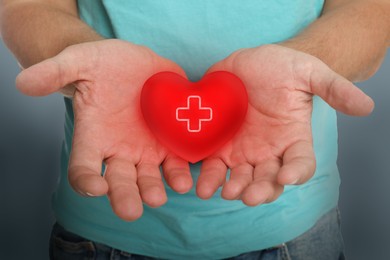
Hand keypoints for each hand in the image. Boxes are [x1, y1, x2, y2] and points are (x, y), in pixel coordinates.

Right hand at [16, 39, 192, 219]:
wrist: (133, 64)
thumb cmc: (102, 65)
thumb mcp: (78, 61)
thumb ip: (54, 72)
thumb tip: (23, 83)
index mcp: (93, 138)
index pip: (83, 168)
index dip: (87, 180)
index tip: (95, 186)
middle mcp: (119, 151)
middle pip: (119, 182)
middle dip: (125, 196)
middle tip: (132, 210)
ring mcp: (146, 150)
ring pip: (150, 177)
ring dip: (155, 189)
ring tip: (161, 196)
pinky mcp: (170, 142)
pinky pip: (176, 161)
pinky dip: (180, 171)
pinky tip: (186, 178)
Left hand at [196, 44, 373, 204]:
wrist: (250, 64)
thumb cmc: (282, 67)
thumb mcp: (309, 72)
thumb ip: (334, 88)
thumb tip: (367, 106)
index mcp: (293, 138)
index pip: (301, 163)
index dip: (297, 172)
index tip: (288, 176)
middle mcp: (269, 151)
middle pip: (269, 179)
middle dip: (260, 190)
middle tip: (250, 196)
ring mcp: (243, 152)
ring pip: (241, 178)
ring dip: (234, 188)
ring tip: (225, 192)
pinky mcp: (220, 147)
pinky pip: (214, 167)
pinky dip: (209, 178)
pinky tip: (202, 186)